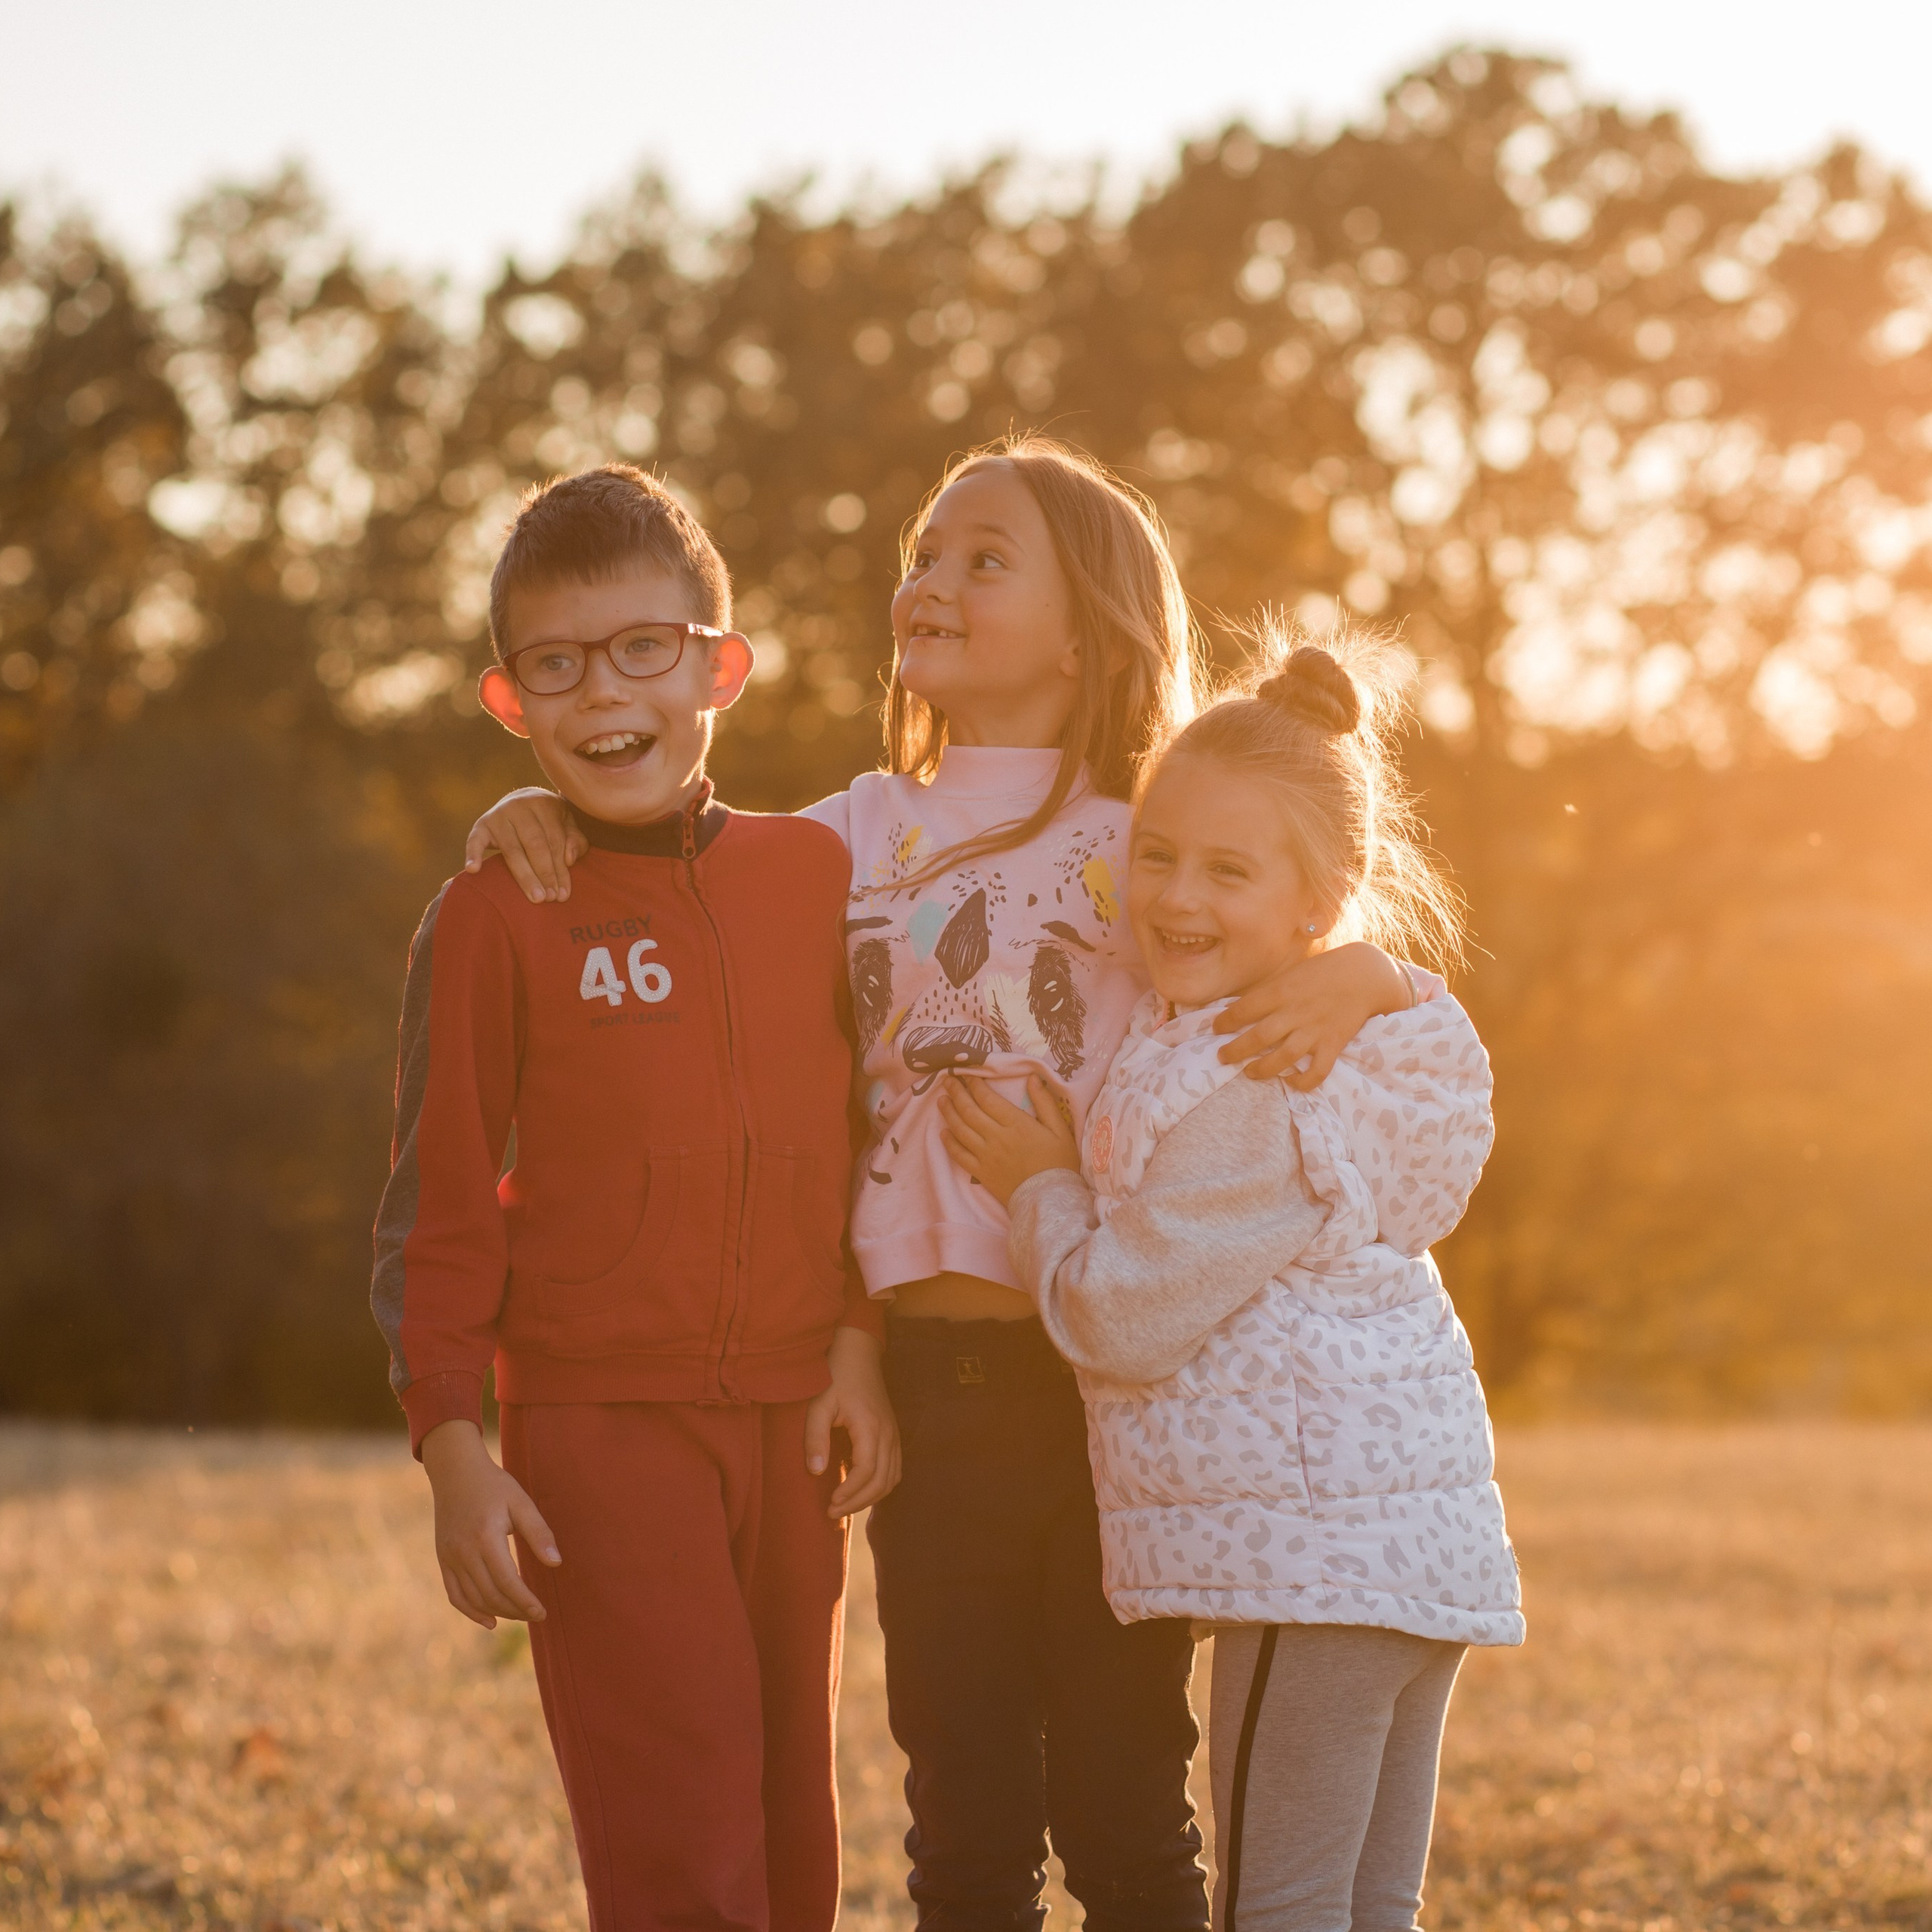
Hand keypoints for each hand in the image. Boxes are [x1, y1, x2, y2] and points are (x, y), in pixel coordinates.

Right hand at [420, 1420, 560, 1627]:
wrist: (456, 1472)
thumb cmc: (494, 1486)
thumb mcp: (521, 1502)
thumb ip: (539, 1533)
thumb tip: (556, 1563)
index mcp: (485, 1537)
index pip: (507, 1581)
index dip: (525, 1601)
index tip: (541, 1612)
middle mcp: (463, 1551)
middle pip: (490, 1594)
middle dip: (515, 1610)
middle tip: (535, 1615)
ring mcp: (449, 1557)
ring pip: (473, 1598)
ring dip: (497, 1612)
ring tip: (519, 1614)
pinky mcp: (443, 1559)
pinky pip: (454, 1594)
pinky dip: (471, 1611)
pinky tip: (489, 1620)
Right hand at [463, 787, 586, 902]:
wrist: (521, 800)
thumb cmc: (549, 820)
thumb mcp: (567, 824)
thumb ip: (575, 840)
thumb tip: (570, 859)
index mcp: (544, 804)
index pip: (554, 841)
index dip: (560, 869)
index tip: (563, 894)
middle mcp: (520, 806)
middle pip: (535, 845)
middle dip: (545, 874)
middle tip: (550, 899)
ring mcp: (498, 815)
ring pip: (512, 850)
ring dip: (525, 876)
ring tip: (535, 897)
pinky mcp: (481, 824)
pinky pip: (474, 841)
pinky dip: (473, 854)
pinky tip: (474, 870)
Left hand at [804, 1327, 900, 1518]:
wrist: (857, 1353)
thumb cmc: (835, 1376)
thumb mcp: (819, 1404)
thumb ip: (816, 1437)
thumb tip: (816, 1471)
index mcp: (871, 1427)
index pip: (866, 1472)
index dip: (849, 1493)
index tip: (829, 1503)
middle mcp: (889, 1434)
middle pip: (882, 1481)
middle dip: (858, 1502)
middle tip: (833, 1512)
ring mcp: (894, 1433)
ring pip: (892, 1478)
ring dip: (871, 1497)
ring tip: (846, 1505)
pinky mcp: (893, 1433)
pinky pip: (895, 1468)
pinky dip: (881, 1485)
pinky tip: (861, 1489)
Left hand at [937, 1073, 1080, 1207]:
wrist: (1050, 1199)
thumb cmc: (1059, 1163)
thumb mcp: (1060, 1129)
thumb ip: (1045, 1102)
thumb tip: (1032, 1077)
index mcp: (1016, 1123)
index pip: (988, 1098)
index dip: (974, 1084)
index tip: (967, 1074)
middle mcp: (996, 1137)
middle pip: (969, 1110)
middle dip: (956, 1092)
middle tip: (947, 1080)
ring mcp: (986, 1155)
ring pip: (960, 1129)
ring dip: (949, 1112)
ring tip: (941, 1100)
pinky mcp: (981, 1172)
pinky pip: (959, 1155)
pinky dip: (949, 1142)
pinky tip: (943, 1132)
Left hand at [1213, 942, 1412, 1088]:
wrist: (1365, 974)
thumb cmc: (1322, 972)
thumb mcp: (1291, 974)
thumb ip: (1270, 992)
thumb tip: (1241, 1008)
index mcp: (1281, 991)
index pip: (1244, 1009)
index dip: (1225, 1021)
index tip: (1215, 1029)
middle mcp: (1295, 1012)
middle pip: (1258, 1037)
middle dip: (1235, 1050)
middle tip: (1222, 1057)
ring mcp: (1314, 1030)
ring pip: (1283, 1057)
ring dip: (1261, 1069)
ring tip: (1249, 1072)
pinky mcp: (1333, 1044)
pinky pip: (1317, 1071)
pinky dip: (1302, 1081)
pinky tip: (1291, 1082)